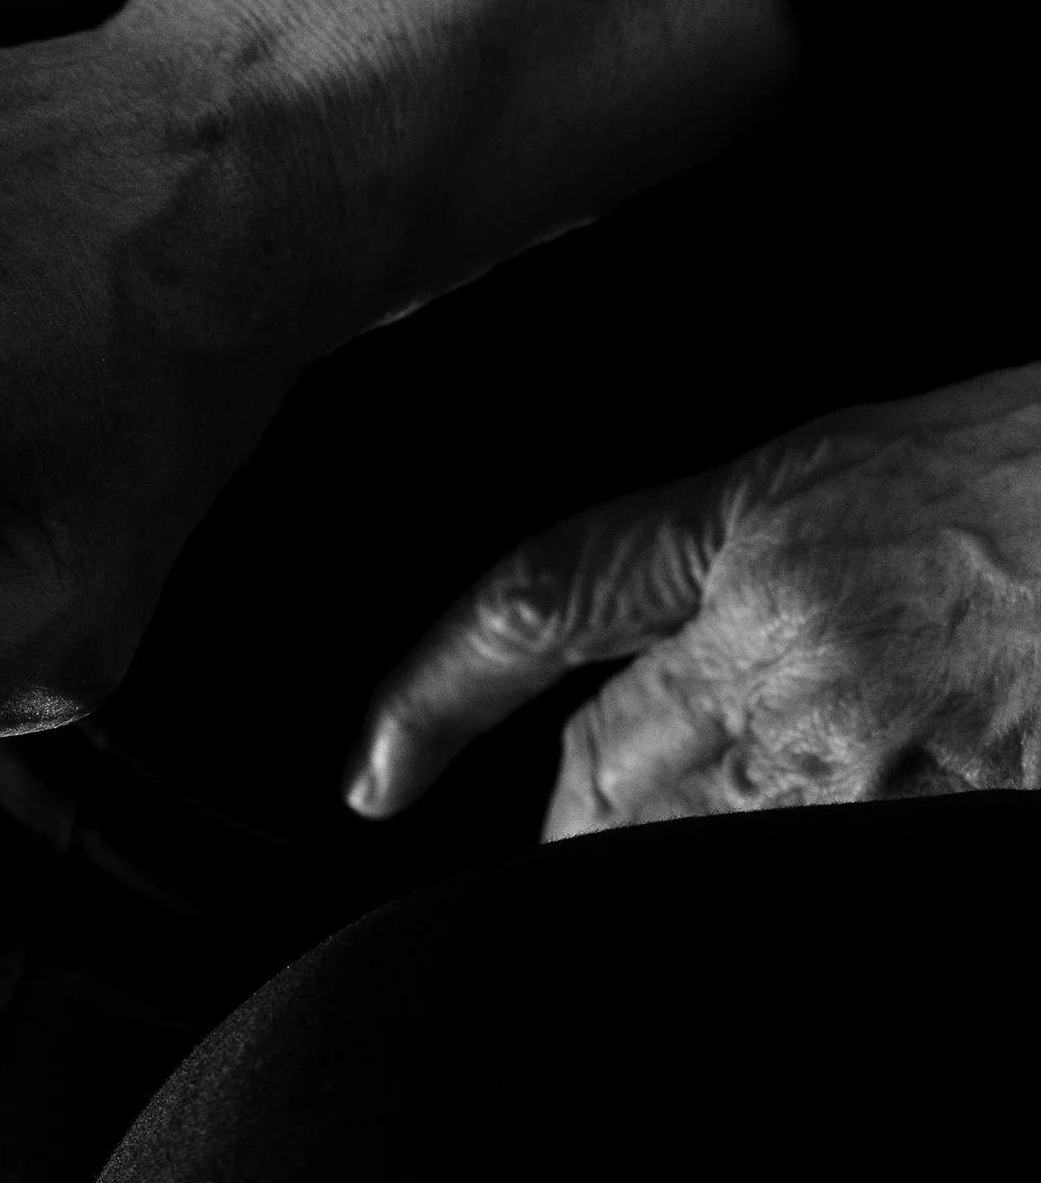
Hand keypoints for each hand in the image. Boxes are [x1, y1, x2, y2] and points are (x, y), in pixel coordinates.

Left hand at [346, 364, 1040, 837]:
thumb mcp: (872, 460)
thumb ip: (760, 547)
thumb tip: (691, 634)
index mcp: (756, 511)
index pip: (531, 598)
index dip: (427, 690)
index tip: (366, 773)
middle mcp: (791, 631)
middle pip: (607, 772)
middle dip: (563, 827)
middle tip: (548, 848)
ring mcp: (885, 736)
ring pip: (712, 843)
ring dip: (682, 861)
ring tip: (686, 855)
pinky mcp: (972, 798)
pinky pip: (843, 875)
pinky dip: (807, 878)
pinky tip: (829, 854)